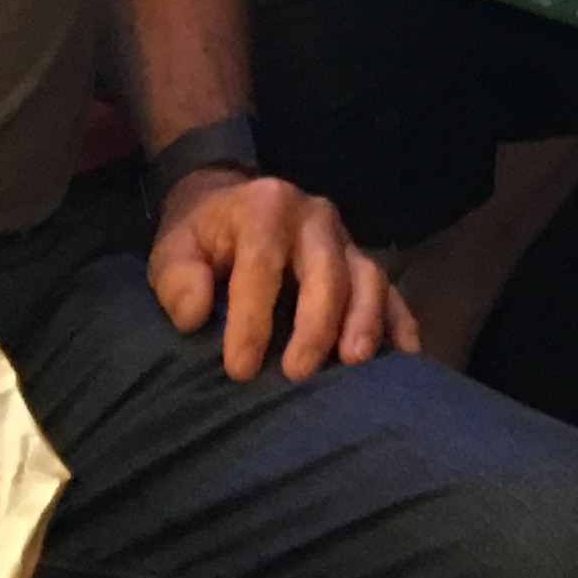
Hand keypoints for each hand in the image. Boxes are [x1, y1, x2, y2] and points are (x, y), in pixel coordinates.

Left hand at [149, 169, 417, 378]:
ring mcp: (346, 239)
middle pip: (326, 270)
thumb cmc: (202, 238)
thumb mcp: (173, 250)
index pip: (262, 266)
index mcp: (265, 208)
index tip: (239, 369)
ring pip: (368, 277)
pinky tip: (404, 357)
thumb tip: (198, 314)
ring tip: (354, 363)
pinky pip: (391, 291)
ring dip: (365, 321)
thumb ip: (179, 279)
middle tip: (298, 373)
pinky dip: (399, 323)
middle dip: (316, 324)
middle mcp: (314, 218)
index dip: (252, 319)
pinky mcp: (364, 262)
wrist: (231, 205)